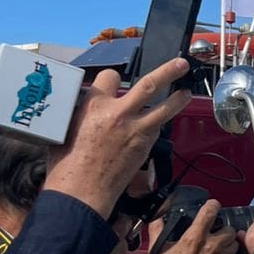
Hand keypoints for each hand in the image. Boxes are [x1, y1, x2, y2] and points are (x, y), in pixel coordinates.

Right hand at [43, 60, 190, 222]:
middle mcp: (118, 113)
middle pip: (148, 85)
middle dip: (168, 71)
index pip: (110, 77)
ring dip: (177, 99)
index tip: (114, 80)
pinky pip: (156, 130)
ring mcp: (135, 130)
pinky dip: (158, 125)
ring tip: (186, 92)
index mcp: (93, 105)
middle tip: (180, 64)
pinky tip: (159, 124)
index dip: (112, 78)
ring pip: (163, 109)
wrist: (81, 190)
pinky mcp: (144, 147)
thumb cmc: (67, 163)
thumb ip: (82, 112)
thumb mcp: (67, 127)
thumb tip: (87, 107)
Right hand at [152, 200, 240, 253]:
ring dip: (228, 243)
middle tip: (215, 233)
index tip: (212, 206)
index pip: (211, 211)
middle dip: (223, 229)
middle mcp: (212, 245)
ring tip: (218, 247)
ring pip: (234, 243)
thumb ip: (158, 231)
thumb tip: (156, 220)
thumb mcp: (158, 250)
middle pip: (229, 228)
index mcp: (195, 237)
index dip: (212, 205)